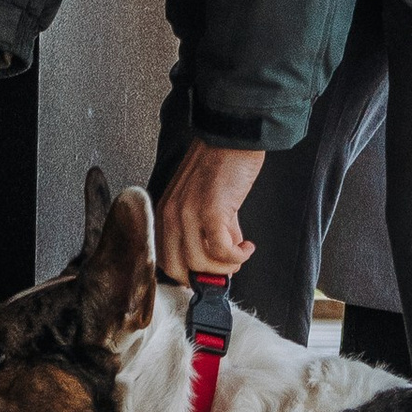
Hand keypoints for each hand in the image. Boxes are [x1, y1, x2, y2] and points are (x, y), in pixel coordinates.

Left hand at [157, 142, 265, 281]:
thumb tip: (225, 253)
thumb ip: (207, 226)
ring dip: (225, 267)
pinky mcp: (212, 212)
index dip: (187, 272)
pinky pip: (222, 251)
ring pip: (201, 263)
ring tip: (240, 255)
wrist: (233, 135)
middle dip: (204, 277)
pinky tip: (247, 248)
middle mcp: (171, 215)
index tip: (207, 274)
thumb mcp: (203, 196)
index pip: (165, 258)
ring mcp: (189, 214)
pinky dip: (237, 256)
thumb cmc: (220, 160)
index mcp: (165, 211)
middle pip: (178, 267)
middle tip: (225, 271)